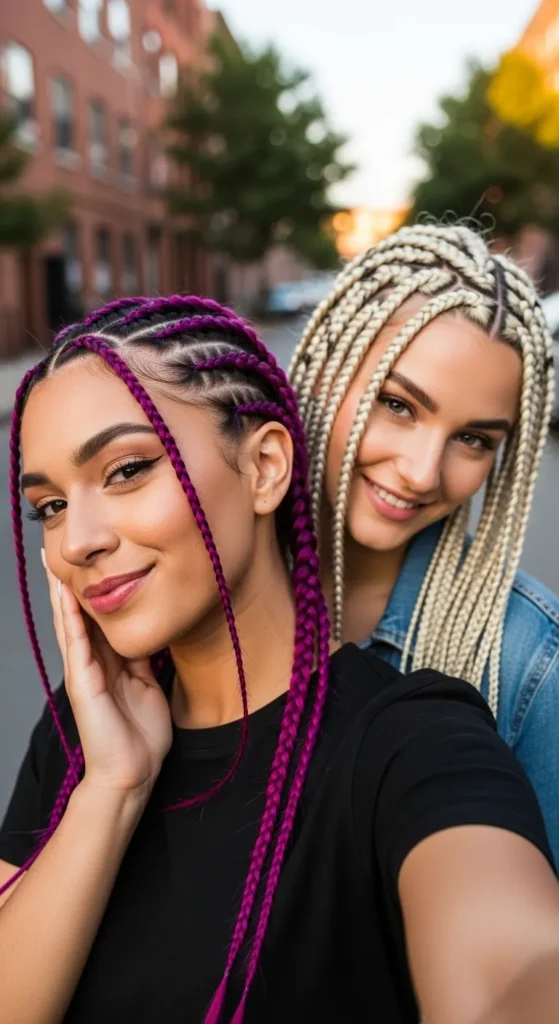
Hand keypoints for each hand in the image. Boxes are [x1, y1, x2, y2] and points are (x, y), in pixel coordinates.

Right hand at [42, 552, 172, 801]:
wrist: (133, 772)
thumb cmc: (141, 735)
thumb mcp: (148, 685)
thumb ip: (142, 660)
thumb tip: (148, 634)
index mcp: (108, 662)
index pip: (96, 618)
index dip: (92, 589)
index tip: (90, 560)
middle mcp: (91, 663)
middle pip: (77, 614)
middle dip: (69, 583)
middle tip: (59, 550)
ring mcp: (83, 671)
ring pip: (69, 623)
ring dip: (61, 593)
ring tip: (53, 562)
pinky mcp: (82, 683)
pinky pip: (75, 643)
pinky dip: (70, 618)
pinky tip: (65, 596)